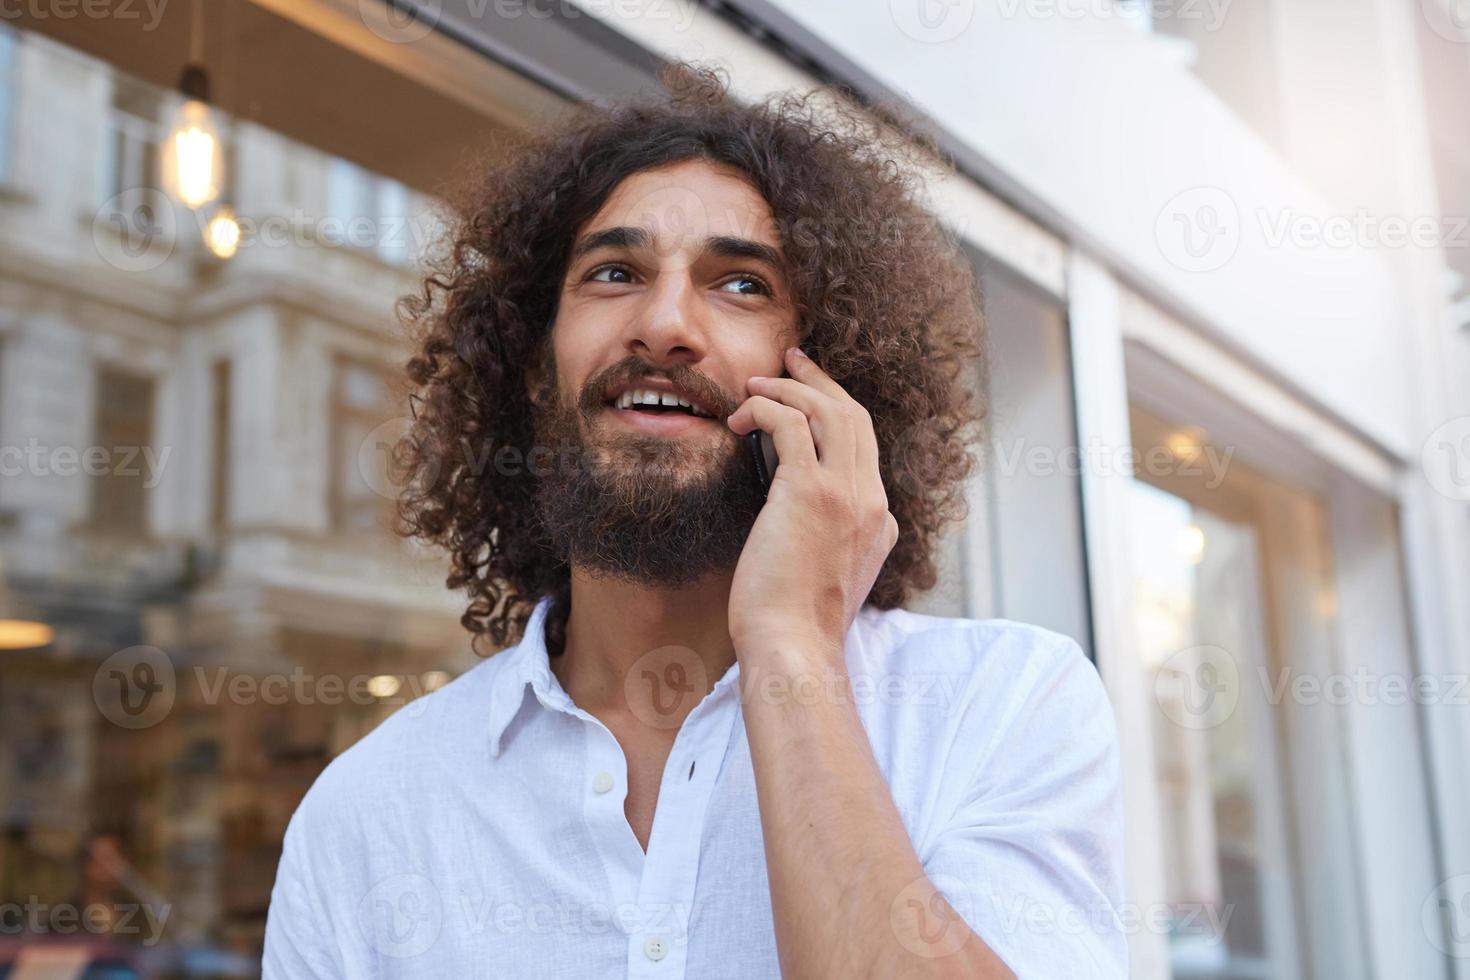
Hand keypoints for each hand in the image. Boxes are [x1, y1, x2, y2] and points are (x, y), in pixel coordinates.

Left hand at [725, 346, 898, 661]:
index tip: (808, 397)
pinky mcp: (810, 492)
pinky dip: (765, 408)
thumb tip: (797, 515)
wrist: (794, 648)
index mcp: (880, 522)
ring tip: (755, 383)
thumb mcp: (829, 577)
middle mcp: (872, 501)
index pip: (865, 449)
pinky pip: (790, 424)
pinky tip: (741, 417)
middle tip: (792, 361)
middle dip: (821, 382)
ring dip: (790, 387)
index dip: (836, 413)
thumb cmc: (796, 624)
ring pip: (829, 411)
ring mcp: (847, 494)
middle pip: (855, 417)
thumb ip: (830, 540)